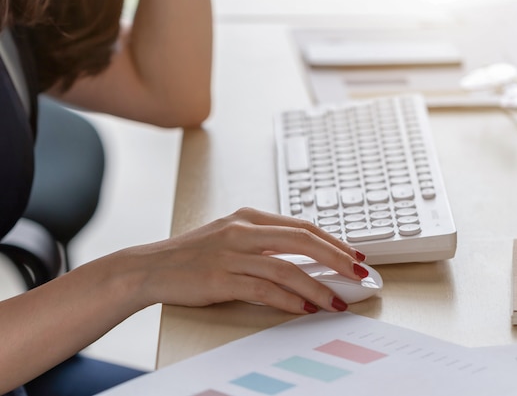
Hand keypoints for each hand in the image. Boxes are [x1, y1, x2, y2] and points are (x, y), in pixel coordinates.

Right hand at [139, 207, 367, 313]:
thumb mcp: (230, 237)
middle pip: (303, 241)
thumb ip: (265, 244)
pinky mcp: (221, 279)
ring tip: (337, 301)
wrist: (149, 267)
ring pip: (288, 268)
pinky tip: (304, 308)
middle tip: (360, 275)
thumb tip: (306, 260)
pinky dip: (289, 300)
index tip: (354, 255)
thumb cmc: (192, 255)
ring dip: (319, 287)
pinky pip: (264, 289)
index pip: (303, 226)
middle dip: (338, 259)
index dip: (334, 241)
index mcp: (249, 217)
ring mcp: (231, 254)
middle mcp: (243, 231)